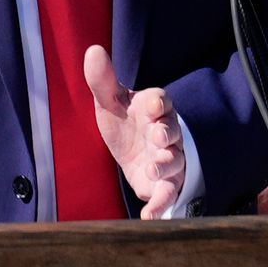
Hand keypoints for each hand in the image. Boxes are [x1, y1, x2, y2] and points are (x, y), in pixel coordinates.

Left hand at [82, 45, 187, 214]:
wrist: (133, 151)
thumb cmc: (125, 121)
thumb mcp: (110, 101)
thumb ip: (103, 80)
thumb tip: (93, 50)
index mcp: (154, 108)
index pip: (161, 101)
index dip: (159, 103)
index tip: (153, 105)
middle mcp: (166, 133)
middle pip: (172, 131)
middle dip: (166, 134)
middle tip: (158, 137)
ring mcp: (168, 159)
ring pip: (174, 162)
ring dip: (167, 165)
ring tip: (156, 168)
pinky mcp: (164, 184)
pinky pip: (167, 194)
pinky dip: (160, 205)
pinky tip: (148, 216)